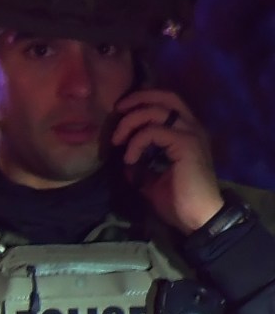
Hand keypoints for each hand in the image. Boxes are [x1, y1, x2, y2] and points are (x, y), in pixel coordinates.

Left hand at [111, 88, 224, 233]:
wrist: (195, 217)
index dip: (143, 100)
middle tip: (117, 110)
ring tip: (117, 140)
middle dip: (137, 99)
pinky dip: (137, 142)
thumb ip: (141, 165)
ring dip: (131, 121)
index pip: (168, 102)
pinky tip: (130, 159)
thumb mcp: (151, 179)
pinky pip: (155, 131)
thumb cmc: (177, 200)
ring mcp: (191, 134)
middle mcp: (192, 127)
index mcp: (186, 132)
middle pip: (165, 96)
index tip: (121, 112)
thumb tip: (124, 161)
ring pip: (157, 110)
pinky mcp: (186, 144)